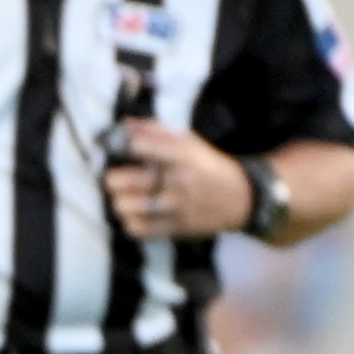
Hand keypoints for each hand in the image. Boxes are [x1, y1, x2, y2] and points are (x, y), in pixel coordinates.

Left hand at [101, 120, 252, 241]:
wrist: (240, 198)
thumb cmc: (208, 166)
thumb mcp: (189, 142)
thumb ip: (156, 131)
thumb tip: (125, 125)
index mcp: (182, 154)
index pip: (139, 146)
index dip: (123, 148)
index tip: (121, 151)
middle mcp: (177, 181)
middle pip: (124, 181)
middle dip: (112, 178)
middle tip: (113, 178)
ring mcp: (175, 207)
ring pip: (125, 207)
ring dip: (118, 201)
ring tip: (123, 197)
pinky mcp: (174, 227)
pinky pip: (137, 229)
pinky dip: (129, 221)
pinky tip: (135, 214)